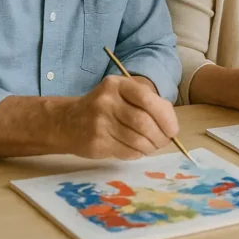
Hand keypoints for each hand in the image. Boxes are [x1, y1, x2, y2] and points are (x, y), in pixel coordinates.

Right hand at [61, 75, 178, 159]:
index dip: (165, 117)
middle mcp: (106, 102)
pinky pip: (126, 151)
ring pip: (136, 139)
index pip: (148, 99)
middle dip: (160, 136)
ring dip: (151, 147)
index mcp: (117, 85)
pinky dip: (138, 153)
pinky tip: (137, 150)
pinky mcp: (95, 143)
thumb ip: (147, 103)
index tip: (173, 129)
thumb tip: (171, 123)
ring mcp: (99, 123)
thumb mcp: (122, 94)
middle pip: (143, 122)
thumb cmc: (104, 107)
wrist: (66, 122)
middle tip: (165, 141)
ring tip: (152, 146)